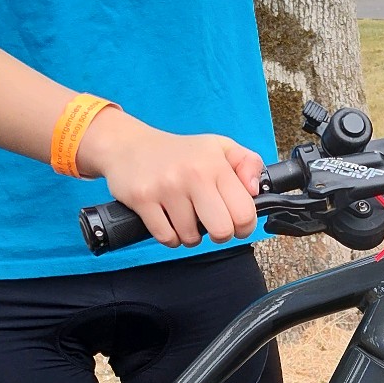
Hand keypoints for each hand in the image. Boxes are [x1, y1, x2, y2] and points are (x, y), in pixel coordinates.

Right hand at [77, 112, 263, 247]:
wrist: (128, 145)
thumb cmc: (180, 152)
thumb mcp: (219, 147)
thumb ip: (248, 164)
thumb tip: (255, 190)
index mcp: (215, 163)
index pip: (244, 211)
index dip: (245, 226)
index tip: (236, 224)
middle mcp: (192, 174)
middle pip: (221, 230)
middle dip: (220, 235)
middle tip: (212, 226)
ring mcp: (166, 187)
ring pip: (191, 237)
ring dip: (190, 236)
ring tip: (186, 219)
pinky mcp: (142, 199)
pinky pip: (166, 237)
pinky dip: (170, 238)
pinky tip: (169, 223)